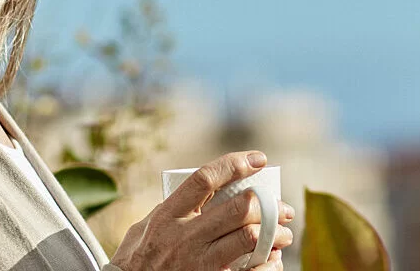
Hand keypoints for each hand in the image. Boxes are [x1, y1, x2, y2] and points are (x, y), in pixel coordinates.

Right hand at [111, 151, 296, 270]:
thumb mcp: (144, 228)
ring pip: (249, 238)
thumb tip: (201, 191)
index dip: (235, 164)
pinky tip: (273, 260)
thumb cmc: (136, 261)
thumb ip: (170, 209)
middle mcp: (184, 237)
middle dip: (269, 204)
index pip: (205, 179)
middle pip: (237, 208)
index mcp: (168, 216)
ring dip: (275, 234)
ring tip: (283, 235)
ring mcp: (198, 263)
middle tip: (282, 208)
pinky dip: (268, 265)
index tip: (258, 159)